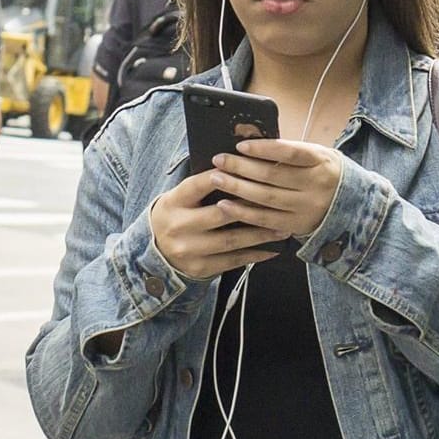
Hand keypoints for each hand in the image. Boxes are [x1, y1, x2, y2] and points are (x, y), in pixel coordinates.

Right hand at [148, 171, 286, 279]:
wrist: (156, 253)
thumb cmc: (179, 217)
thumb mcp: (181, 199)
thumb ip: (203, 188)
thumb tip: (240, 170)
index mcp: (173, 203)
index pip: (199, 185)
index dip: (224, 177)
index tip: (250, 170)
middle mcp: (178, 226)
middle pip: (220, 214)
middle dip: (251, 208)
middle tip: (277, 202)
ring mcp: (189, 249)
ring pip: (231, 240)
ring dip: (260, 234)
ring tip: (283, 228)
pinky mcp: (200, 268)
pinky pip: (233, 260)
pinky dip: (256, 254)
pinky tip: (273, 249)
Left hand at [206, 138, 344, 237]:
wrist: (354, 206)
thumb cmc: (326, 173)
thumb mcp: (318, 155)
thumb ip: (292, 151)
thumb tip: (252, 145)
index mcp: (321, 162)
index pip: (290, 153)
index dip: (264, 149)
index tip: (241, 145)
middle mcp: (316, 185)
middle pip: (273, 176)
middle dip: (241, 167)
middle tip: (219, 161)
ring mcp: (307, 207)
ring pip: (267, 198)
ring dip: (238, 188)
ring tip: (217, 179)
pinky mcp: (297, 225)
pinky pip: (266, 220)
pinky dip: (244, 213)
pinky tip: (226, 205)